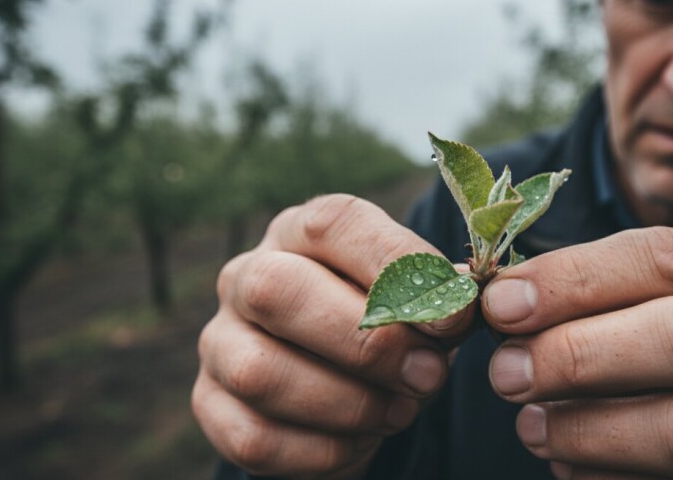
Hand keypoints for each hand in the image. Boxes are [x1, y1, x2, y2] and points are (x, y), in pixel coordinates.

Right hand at [192, 194, 473, 478]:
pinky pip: (253, 437)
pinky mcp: (210, 404)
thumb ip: (440, 299)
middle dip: (366, 342)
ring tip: (401, 410)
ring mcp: (220, 340)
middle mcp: (247, 276)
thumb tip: (461, 301)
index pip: (334, 223)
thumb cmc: (387, 329)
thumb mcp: (419, 303)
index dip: (397, 265)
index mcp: (301, 232)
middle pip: (278, 290)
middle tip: (427, 374)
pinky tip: (362, 440)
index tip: (454, 315)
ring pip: (260, 372)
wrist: (342, 386)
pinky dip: (322, 449)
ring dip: (347, 403)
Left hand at [483, 227, 672, 478]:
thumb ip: (588, 303)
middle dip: (581, 354)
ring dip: (590, 430)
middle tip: (506, 373)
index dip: (573, 278)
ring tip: (530, 428)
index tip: (500, 304)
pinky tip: (570, 468)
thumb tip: (499, 302)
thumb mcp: (647, 313)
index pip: (665, 256)